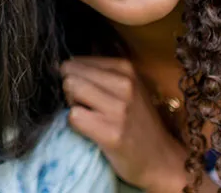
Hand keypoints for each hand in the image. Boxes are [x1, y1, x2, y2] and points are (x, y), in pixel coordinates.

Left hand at [61, 57, 192, 191]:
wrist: (160, 159)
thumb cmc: (137, 122)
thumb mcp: (127, 88)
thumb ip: (99, 74)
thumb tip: (59, 66)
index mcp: (126, 68)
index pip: (77, 61)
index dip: (75, 78)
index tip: (88, 93)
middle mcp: (124, 84)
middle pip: (70, 73)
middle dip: (70, 89)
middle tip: (87, 107)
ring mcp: (118, 109)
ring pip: (71, 89)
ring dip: (73, 105)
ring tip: (90, 118)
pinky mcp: (111, 133)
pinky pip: (74, 116)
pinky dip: (75, 125)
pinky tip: (91, 131)